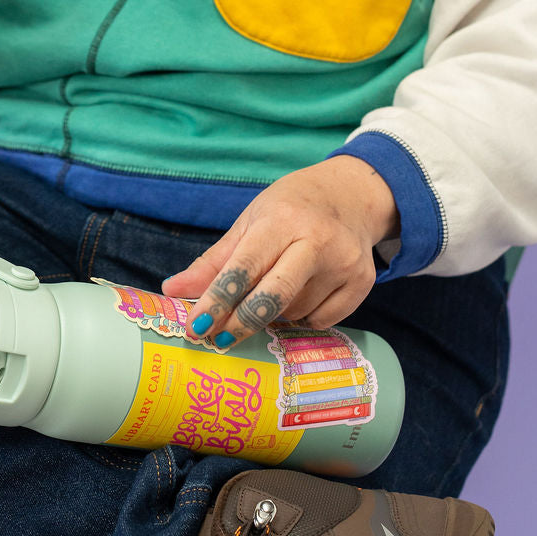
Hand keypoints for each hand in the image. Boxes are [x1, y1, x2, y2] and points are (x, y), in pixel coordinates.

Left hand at [161, 156, 398, 343]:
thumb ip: (214, 261)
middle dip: (241, 323)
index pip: (244, 267)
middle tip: (218, 339)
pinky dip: (302, 318)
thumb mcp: (250, 221)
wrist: (352, 195)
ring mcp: (345, 264)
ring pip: (295, 313)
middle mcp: (318, 241)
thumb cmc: (291, 208)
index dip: (217, 300)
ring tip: (272, 292)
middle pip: (273, 298)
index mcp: (282, 220)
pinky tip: (301, 296)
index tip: (196, 326)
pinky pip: (321, 320)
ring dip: (273, 316)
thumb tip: (173, 290)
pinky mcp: (363, 283)